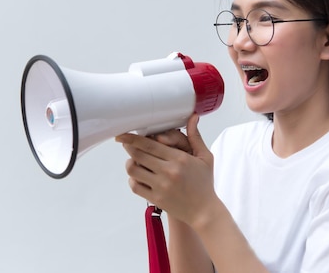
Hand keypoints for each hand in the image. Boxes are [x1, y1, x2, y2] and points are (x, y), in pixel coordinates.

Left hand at [115, 114, 216, 228]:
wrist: (204, 212)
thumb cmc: (204, 183)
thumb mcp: (205, 157)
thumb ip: (195, 136)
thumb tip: (193, 117)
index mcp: (179, 159)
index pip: (149, 144)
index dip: (133, 138)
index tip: (124, 135)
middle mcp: (168, 172)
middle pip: (138, 155)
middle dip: (129, 147)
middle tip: (126, 144)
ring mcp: (161, 186)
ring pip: (134, 170)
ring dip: (130, 163)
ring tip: (133, 161)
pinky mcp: (156, 199)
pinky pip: (135, 186)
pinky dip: (133, 179)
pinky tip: (138, 176)